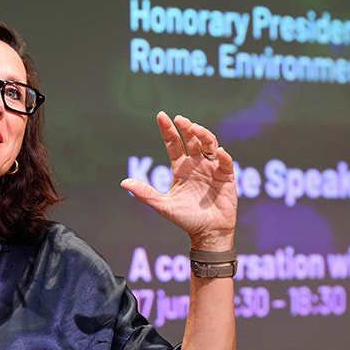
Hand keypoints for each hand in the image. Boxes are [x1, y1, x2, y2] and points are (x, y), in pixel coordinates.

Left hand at [120, 112, 236, 250]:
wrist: (208, 233)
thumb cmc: (186, 219)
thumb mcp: (163, 205)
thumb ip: (145, 193)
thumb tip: (124, 183)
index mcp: (180, 168)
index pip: (174, 144)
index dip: (168, 130)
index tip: (161, 116)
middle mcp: (196, 164)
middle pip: (192, 140)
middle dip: (187, 128)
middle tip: (180, 120)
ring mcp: (211, 168)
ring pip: (209, 145)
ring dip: (203, 135)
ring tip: (196, 129)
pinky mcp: (226, 176)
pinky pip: (225, 162)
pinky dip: (222, 156)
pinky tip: (217, 152)